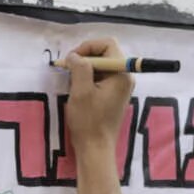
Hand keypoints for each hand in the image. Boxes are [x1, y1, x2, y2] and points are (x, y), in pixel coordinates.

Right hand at [63, 38, 134, 154]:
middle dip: (85, 57)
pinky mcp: (114, 96)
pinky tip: (78, 90)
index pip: (107, 44)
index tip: (71, 59)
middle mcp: (126, 77)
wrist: (95, 148)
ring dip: (85, 69)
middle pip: (106, 54)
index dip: (88, 46)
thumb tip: (74, 55)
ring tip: (71, 81)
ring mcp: (121, 87)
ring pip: (102, 66)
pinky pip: (102, 78)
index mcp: (121, 73)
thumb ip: (79, 67)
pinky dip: (89, 79)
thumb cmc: (88, 121)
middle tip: (68, 68)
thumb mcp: (81, 91)